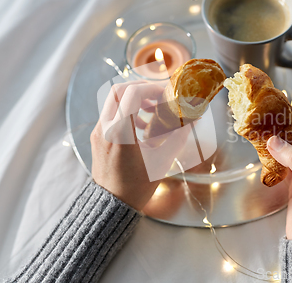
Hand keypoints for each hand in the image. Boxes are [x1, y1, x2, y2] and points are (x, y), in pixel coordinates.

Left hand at [90, 81, 188, 210]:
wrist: (111, 205)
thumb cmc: (137, 187)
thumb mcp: (162, 161)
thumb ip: (178, 137)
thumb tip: (193, 119)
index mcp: (120, 132)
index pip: (133, 93)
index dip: (152, 88)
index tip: (167, 93)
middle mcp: (105, 127)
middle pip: (119, 89)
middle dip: (141, 87)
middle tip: (160, 95)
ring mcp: (98, 130)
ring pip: (113, 99)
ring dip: (134, 98)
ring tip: (153, 110)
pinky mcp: (98, 135)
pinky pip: (111, 111)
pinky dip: (127, 109)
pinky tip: (143, 125)